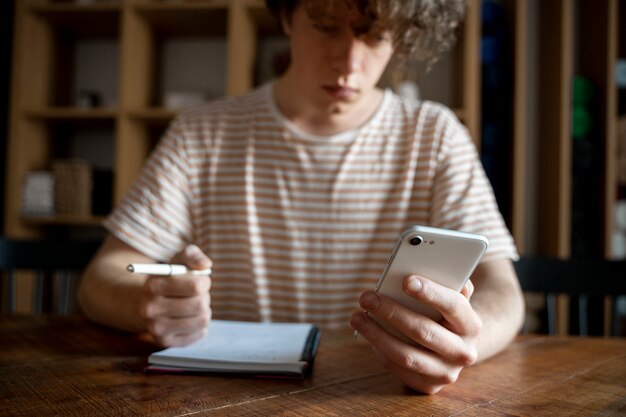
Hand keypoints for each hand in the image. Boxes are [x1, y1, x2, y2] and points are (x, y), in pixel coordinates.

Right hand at [140, 245, 212, 346]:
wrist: (150, 301)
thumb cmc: (171, 277)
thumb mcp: (179, 260)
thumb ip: (193, 255)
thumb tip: (205, 265)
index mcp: (153, 286)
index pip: (195, 287)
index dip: (204, 282)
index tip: (200, 280)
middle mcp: (150, 309)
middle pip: (200, 305)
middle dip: (204, 297)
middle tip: (197, 295)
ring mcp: (155, 328)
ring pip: (202, 320)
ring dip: (204, 310)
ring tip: (193, 305)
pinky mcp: (165, 342)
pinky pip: (200, 334)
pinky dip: (201, 325)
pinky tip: (190, 318)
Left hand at [350, 276, 481, 393]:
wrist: (458, 346)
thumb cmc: (446, 312)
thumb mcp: (451, 295)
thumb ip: (445, 280)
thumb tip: (422, 266)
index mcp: (472, 324)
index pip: (453, 306)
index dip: (430, 292)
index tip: (406, 280)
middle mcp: (464, 352)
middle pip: (423, 331)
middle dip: (391, 312)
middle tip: (366, 297)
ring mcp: (447, 373)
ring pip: (406, 355)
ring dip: (376, 335)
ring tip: (356, 316)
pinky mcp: (430, 387)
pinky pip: (400, 370)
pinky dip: (381, 352)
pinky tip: (369, 336)